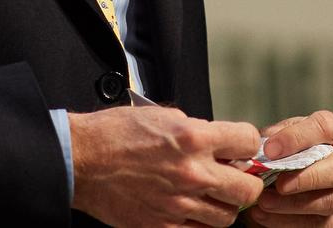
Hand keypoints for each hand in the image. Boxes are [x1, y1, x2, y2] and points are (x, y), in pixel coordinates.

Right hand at [69, 105, 266, 227]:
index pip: (249, 142)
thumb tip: (218, 142)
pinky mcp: (165, 226)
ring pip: (228, 216)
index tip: (242, 147)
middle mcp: (192, 173)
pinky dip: (200, 221)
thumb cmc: (115, 134)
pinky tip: (190, 207)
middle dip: (246, 181)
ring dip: (224, 204)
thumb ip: (195, 129)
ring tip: (210, 194)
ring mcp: (180, 204)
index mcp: (193, 138)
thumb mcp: (161, 115)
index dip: (249, 143)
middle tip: (235, 176)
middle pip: (248, 189)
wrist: (83, 160)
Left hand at [243, 111, 332, 225]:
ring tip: (264, 201)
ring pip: (330, 201)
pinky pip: (318, 224)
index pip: (325, 126)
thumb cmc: (278, 151)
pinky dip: (288, 221)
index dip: (298, 138)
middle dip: (307, 178)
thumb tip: (263, 147)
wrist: (274, 181)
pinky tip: (264, 215)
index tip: (270, 150)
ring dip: (294, 204)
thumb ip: (270, 138)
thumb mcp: (273, 137)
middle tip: (278, 184)